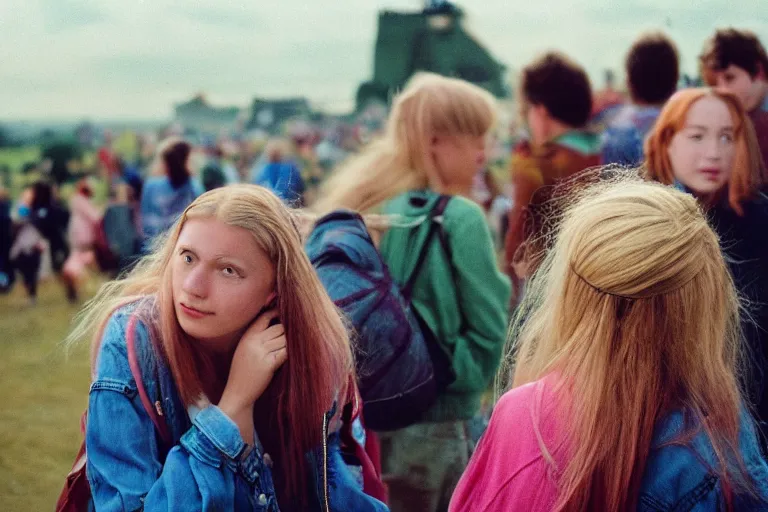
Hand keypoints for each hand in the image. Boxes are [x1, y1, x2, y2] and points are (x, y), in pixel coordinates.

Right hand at [219, 308, 286, 439]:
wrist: (238, 392)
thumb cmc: (243, 371)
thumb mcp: (245, 349)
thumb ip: (257, 336)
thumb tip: (278, 323)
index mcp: (247, 336)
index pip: (265, 317)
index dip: (277, 313)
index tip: (286, 315)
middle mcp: (254, 342)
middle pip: (279, 328)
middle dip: (288, 332)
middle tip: (294, 336)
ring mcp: (261, 352)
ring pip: (285, 339)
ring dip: (290, 344)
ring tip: (290, 349)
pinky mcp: (269, 364)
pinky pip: (286, 352)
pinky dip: (290, 353)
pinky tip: (290, 356)